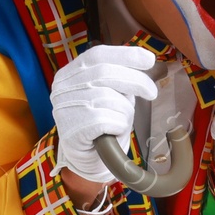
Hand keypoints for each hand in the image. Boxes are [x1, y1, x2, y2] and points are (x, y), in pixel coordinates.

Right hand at [50, 44, 158, 187]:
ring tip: (121, 121)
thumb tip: (146, 60)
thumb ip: (119, 77)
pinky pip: (109, 120)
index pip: (97, 55)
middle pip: (105, 73)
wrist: (88, 159)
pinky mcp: (73, 129)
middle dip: (135, 81)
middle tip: (152, 92)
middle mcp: (62, 88)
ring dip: (125, 111)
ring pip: (109, 98)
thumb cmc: (101, 124)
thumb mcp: (109, 94)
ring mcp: (65, 108)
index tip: (149, 59)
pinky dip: (119, 126)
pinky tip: (113, 132)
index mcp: (69, 74)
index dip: (125, 55)